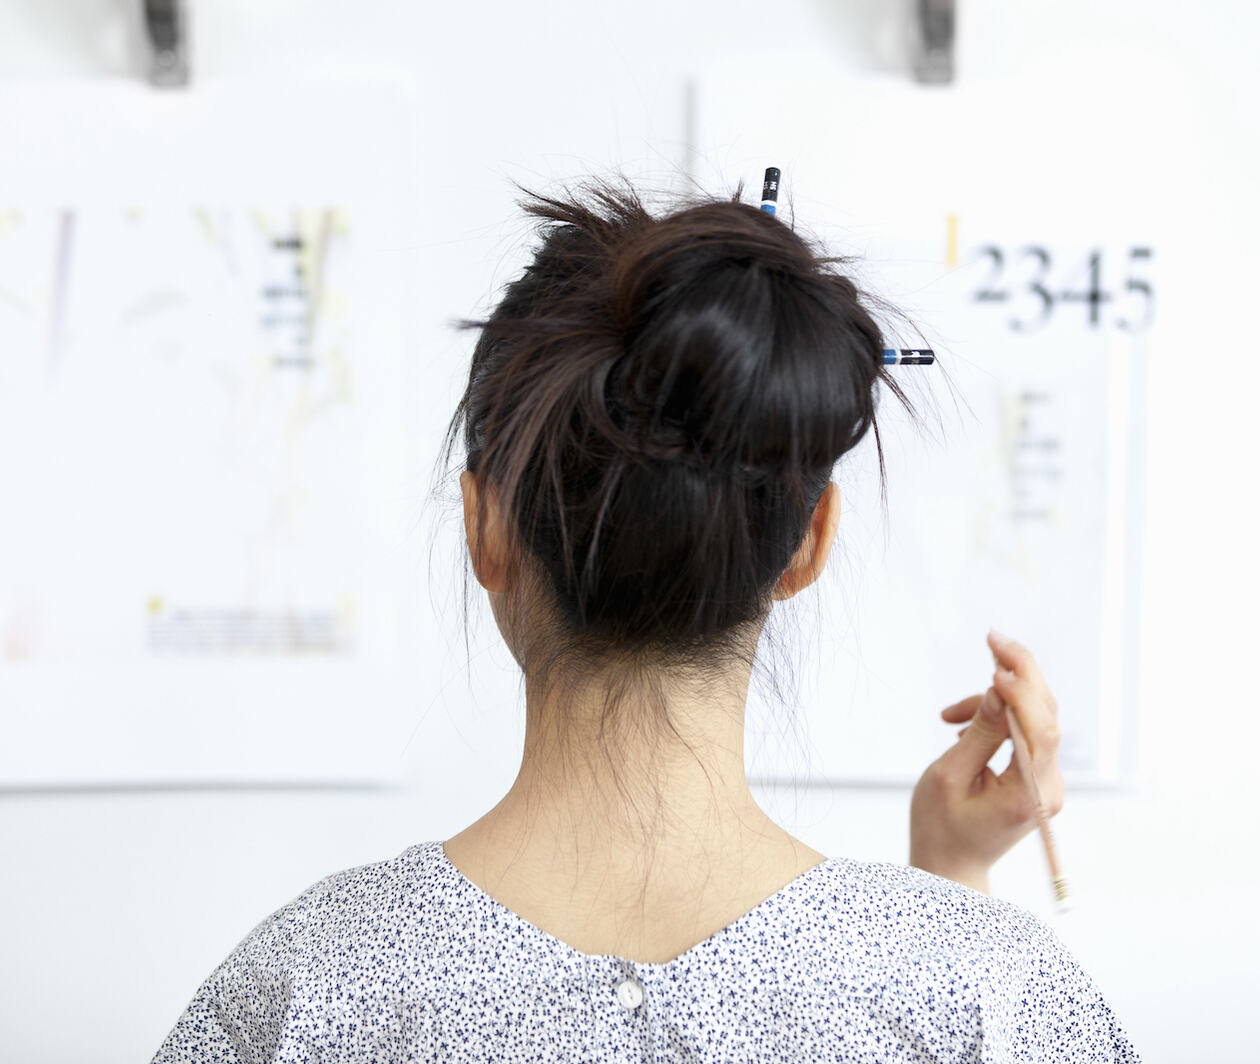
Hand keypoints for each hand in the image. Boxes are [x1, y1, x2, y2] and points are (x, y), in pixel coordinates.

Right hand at [908, 630, 1063, 893]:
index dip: (1022, 691)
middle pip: (1046, 715)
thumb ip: (978, 734)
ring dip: (996, 700)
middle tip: (993, 639)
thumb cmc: (941, 829)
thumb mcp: (948, 778)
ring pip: (1034, 719)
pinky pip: (1024, 732)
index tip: (995, 665)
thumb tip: (996, 692)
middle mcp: (1047, 786)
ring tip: (949, 716)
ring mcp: (1044, 781)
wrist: (950, 868)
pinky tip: (962, 730)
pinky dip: (995, 718)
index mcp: (1028, 794)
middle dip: (1020, 673)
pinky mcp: (1035, 776)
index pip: (1041, 731)